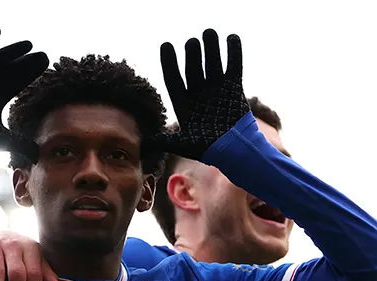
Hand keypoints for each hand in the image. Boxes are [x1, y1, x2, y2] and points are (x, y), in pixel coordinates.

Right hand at [0, 27, 47, 159]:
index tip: (46, 64)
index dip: (31, 73)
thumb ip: (20, 143)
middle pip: (11, 69)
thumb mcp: (1, 139)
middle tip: (43, 55)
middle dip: (27, 62)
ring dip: (12, 51)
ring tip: (29, 44)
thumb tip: (38, 156)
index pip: (18, 82)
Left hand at [155, 29, 250, 159]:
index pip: (173, 79)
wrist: (234, 151)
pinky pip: (233, 66)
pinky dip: (233, 53)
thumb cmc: (207, 148)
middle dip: (192, 55)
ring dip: (210, 48)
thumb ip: (164, 141)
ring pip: (211, 64)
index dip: (169, 63)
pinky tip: (231, 37)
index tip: (166, 45)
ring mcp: (216, 88)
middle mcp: (198, 93)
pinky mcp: (234, 87)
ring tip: (208, 33)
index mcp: (183, 103)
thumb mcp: (182, 144)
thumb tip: (143, 144)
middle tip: (192, 42)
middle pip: (192, 69)